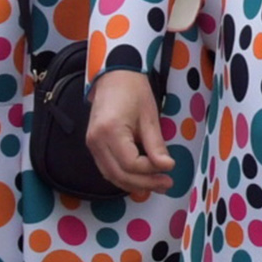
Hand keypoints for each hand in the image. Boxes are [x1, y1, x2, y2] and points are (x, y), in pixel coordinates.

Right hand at [84, 67, 169, 199]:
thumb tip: (167, 167)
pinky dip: (123, 177)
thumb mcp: (150, 117)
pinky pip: (107, 169)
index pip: (130, 164)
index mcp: (110, 131)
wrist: (114, 76)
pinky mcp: (93, 146)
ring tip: (157, 184)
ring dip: (134, 184)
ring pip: (111, 176)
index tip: (170, 167)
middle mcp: (96, 141)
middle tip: (166, 184)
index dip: (150, 170)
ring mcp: (91, 145)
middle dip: (145, 183)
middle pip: (119, 174)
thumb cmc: (134, 91)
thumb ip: (156, 144)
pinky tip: (141, 178)